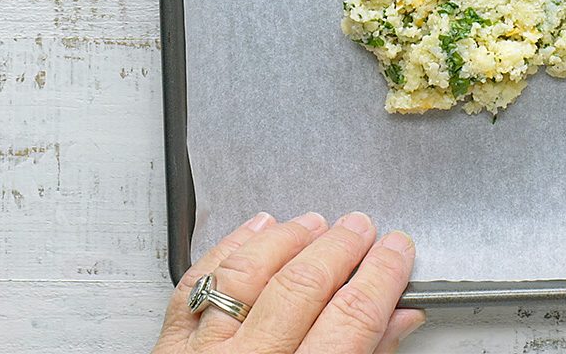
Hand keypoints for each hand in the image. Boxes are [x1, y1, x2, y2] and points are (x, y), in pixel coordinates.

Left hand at [152, 211, 426, 353]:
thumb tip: (398, 320)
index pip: (349, 321)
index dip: (381, 278)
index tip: (398, 252)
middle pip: (302, 287)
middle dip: (341, 249)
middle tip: (365, 229)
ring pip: (247, 273)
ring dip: (287, 239)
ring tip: (316, 224)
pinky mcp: (168, 347)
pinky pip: (197, 282)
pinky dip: (230, 248)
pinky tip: (256, 230)